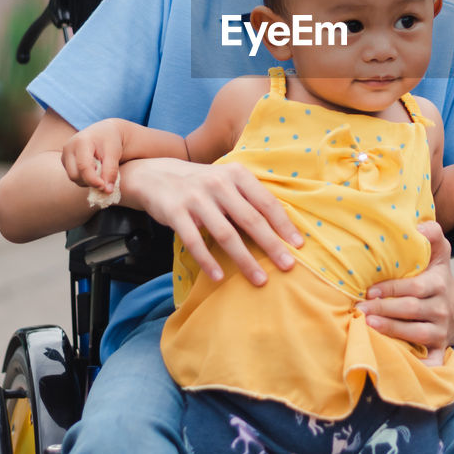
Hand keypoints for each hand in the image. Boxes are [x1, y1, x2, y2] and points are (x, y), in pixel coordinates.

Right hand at [61, 119, 124, 192]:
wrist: (104, 131)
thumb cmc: (110, 141)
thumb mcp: (114, 153)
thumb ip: (111, 171)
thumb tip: (107, 191)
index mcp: (81, 141)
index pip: (83, 166)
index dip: (93, 180)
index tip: (104, 187)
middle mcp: (69, 147)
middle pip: (75, 175)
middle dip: (90, 182)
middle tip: (104, 181)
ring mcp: (65, 154)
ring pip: (73, 177)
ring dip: (87, 181)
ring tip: (100, 173)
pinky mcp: (65, 161)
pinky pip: (73, 175)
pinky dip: (84, 178)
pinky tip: (94, 171)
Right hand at [122, 157, 302, 286]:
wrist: (154, 175)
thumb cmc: (201, 183)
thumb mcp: (226, 180)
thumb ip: (248, 197)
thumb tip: (280, 227)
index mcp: (236, 174)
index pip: (266, 202)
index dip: (283, 225)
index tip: (298, 245)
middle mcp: (218, 183)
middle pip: (250, 219)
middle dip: (271, 245)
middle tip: (288, 266)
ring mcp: (196, 198)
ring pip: (226, 234)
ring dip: (245, 260)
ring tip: (260, 279)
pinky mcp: (176, 212)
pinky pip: (195, 242)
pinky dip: (208, 261)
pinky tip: (219, 277)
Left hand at [355, 222, 453, 360]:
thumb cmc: (441, 279)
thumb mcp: (441, 254)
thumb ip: (433, 235)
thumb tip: (421, 225)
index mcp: (438, 285)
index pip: (413, 288)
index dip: (391, 289)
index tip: (370, 290)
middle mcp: (440, 309)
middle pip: (410, 311)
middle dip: (384, 310)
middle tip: (360, 310)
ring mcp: (441, 331)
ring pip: (416, 334)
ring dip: (391, 331)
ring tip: (368, 327)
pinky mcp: (440, 349)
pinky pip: (431, 360)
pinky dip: (420, 365)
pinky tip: (398, 363)